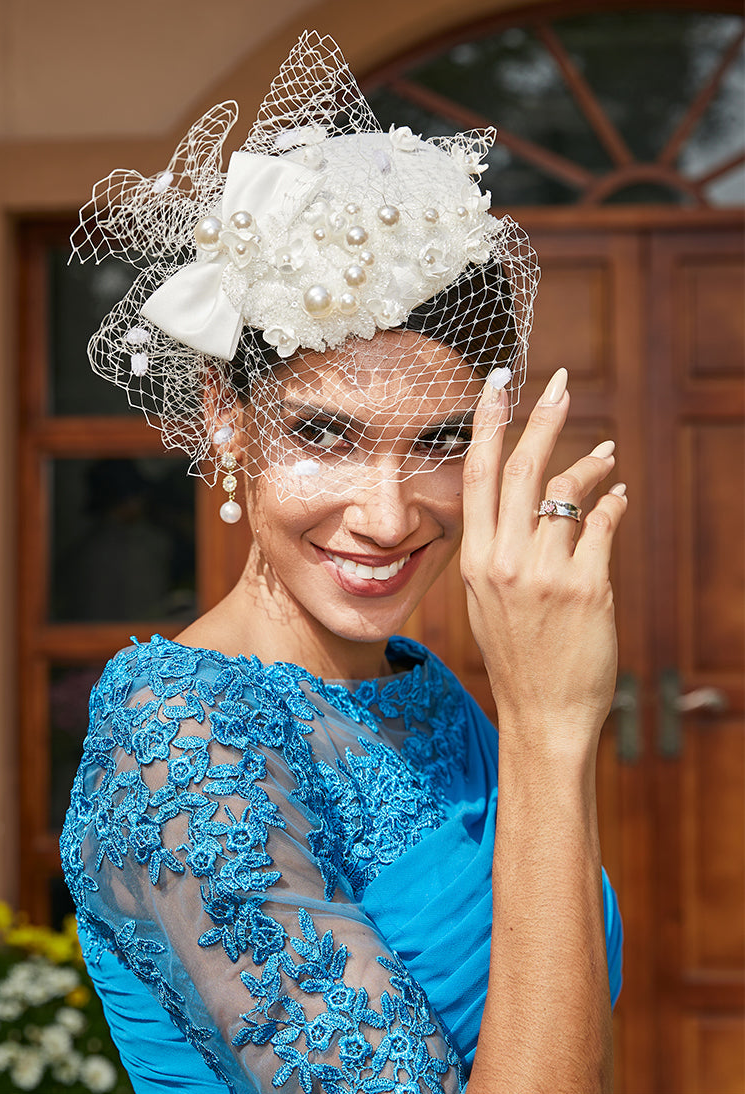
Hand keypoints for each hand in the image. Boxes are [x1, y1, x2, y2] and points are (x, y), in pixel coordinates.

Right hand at [460, 367, 627, 754]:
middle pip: (524, 470)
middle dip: (543, 418)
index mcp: (475, 560)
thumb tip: (527, 503)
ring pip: (568, 492)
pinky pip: (603, 524)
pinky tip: (619, 498)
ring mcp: (546, 573)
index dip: (489, 423)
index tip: (497, 382)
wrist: (543, 711)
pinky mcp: (588, 587)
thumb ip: (499, 550)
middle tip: (561, 384)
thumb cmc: (516, 655)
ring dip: (592, 466)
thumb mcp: (486, 599)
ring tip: (607, 457)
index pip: (478, 476)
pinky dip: (614, 504)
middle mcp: (505, 561)